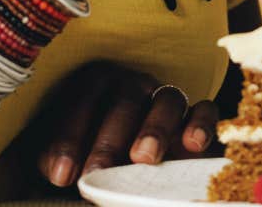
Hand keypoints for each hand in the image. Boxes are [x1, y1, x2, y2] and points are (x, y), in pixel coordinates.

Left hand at [28, 62, 221, 186]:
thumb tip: (56, 171)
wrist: (127, 171)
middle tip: (96, 173)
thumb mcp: (72, 161)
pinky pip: (205, 109)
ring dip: (154, 128)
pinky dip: (201, 123)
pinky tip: (192, 144)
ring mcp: (168, 100)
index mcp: (97, 87)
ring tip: (143, 158)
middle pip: (124, 100)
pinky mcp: (198, 118)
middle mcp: (134, 86)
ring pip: (166, 100)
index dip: (69, 135)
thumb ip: (62, 163)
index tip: (62, 174)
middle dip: (108, 141)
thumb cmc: (93, 162)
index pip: (83, 97)